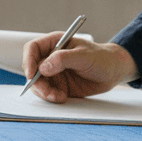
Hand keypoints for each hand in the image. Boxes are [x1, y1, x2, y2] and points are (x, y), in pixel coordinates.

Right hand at [21, 33, 137, 103]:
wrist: (113, 72)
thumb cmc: (101, 58)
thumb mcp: (84, 56)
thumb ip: (63, 59)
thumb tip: (43, 67)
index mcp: (55, 43)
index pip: (32, 48)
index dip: (28, 61)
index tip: (31, 74)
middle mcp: (51, 57)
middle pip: (32, 68)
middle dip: (36, 82)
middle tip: (47, 92)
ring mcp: (54, 72)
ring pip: (38, 83)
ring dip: (44, 92)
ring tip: (58, 96)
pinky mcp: (58, 85)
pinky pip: (47, 92)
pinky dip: (51, 97)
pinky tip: (62, 97)